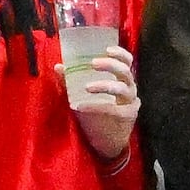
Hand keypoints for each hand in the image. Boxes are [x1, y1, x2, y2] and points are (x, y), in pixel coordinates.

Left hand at [66, 40, 139, 159]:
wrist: (107, 141)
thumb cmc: (98, 112)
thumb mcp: (85, 94)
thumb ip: (73, 80)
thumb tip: (58, 66)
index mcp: (121, 80)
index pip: (127, 62)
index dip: (120, 54)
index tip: (107, 49)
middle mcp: (129, 90)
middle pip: (126, 72)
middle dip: (110, 65)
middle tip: (93, 63)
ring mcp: (130, 103)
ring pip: (122, 89)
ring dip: (104, 85)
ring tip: (87, 87)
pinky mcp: (126, 117)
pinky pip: (112, 109)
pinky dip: (95, 106)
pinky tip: (80, 106)